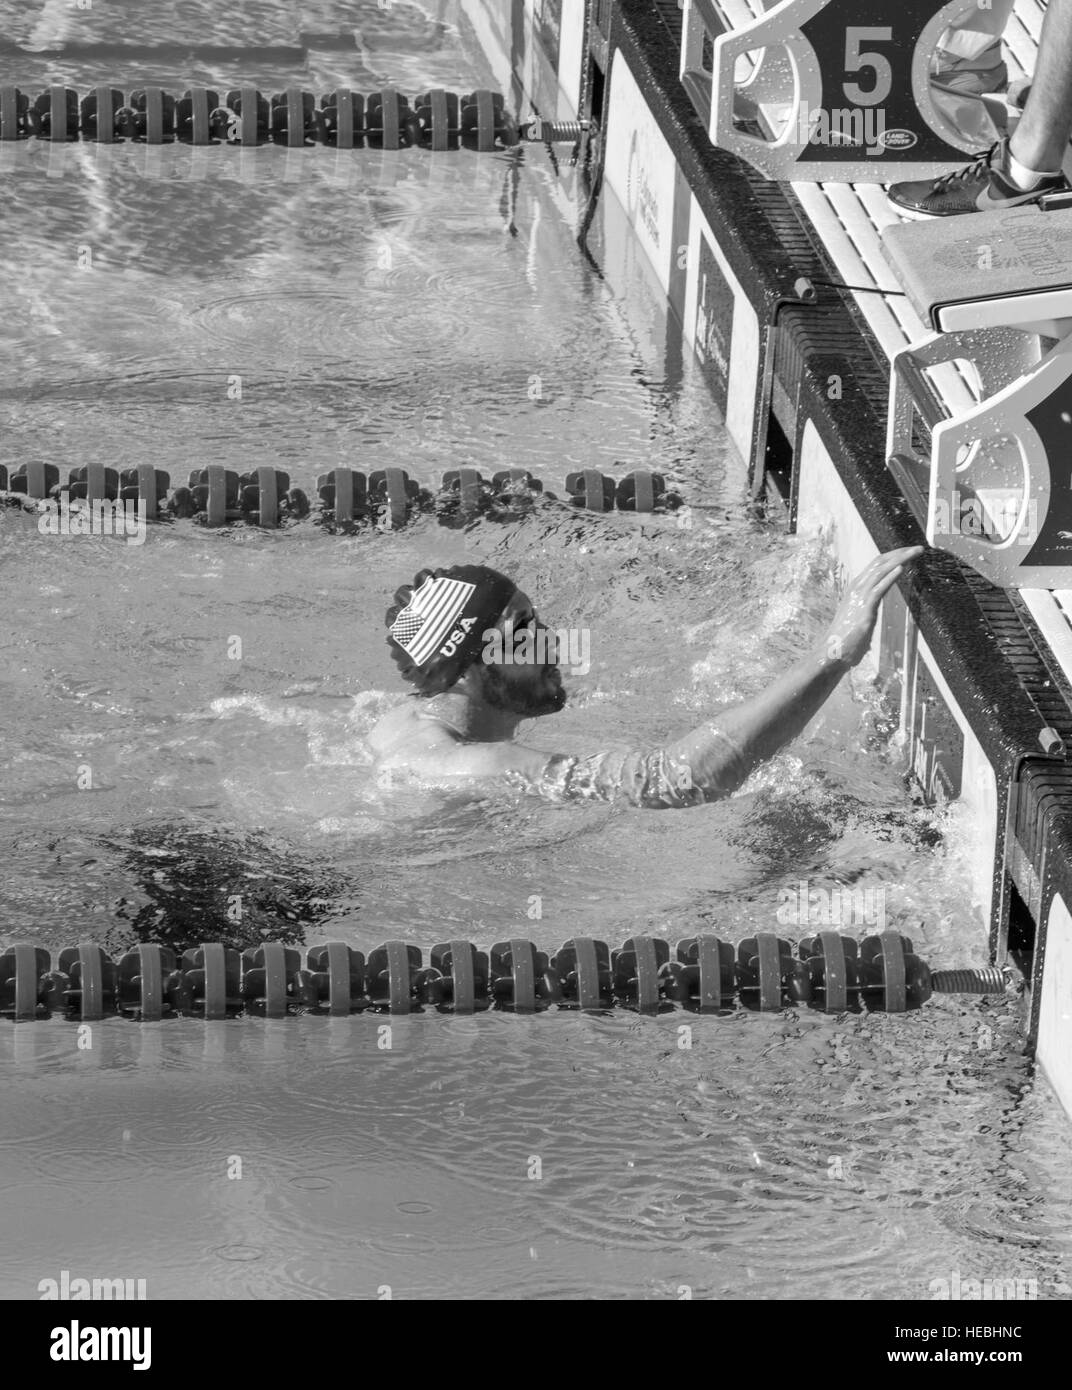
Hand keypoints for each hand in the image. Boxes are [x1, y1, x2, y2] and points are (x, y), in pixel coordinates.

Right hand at [820, 546, 923, 667]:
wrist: (832, 652)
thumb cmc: (845, 638)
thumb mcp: (858, 616)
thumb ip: (867, 606)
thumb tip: (874, 605)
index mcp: (856, 588)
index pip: (876, 565)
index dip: (893, 556)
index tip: (908, 552)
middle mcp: (857, 588)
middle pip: (879, 563)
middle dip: (900, 553)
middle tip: (917, 548)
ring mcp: (859, 598)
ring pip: (880, 571)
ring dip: (900, 559)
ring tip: (914, 552)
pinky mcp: (864, 609)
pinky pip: (879, 589)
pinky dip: (890, 577)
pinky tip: (901, 568)